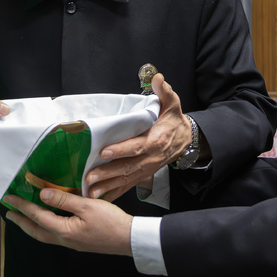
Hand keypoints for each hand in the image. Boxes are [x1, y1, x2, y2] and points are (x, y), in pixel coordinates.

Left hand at [4, 190, 132, 255]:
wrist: (128, 239)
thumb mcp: (87, 206)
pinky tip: (48, 221)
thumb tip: (44, 195)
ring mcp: (70, 242)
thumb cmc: (111, 223)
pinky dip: (44, 227)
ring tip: (22, 218)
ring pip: (43, 235)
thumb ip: (64, 200)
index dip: (22, 206)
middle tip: (8, 213)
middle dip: (20, 221)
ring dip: (30, 226)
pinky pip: (53, 235)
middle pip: (35, 231)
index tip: (9, 199)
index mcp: (63, 230)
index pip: (37, 216)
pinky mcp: (77, 241)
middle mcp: (64, 239)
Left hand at [85, 74, 191, 200]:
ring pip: (126, 179)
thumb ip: (164, 91)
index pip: (137, 146)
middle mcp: (151, 157)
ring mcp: (147, 168)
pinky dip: (114, 193)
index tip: (104, 152)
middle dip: (108, 173)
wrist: (186, 139)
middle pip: (128, 167)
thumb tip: (158, 78)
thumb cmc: (174, 120)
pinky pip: (128, 186)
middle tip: (90, 177)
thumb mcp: (172, 103)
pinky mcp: (144, 174)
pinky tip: (99, 198)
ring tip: (91, 191)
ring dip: (108, 186)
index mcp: (156, 140)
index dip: (121, 150)